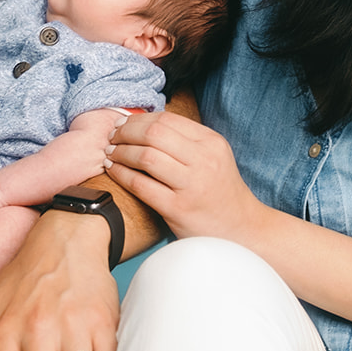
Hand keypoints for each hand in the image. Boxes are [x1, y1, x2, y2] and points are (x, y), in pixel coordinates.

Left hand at [105, 111, 264, 239]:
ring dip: (120, 152)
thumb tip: (145, 123)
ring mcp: (191, 185)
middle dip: (125, 132)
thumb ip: (186, 141)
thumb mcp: (213, 158)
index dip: (138, 119)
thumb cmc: (220, 193)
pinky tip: (113, 171)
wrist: (241, 230)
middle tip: (111, 137)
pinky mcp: (178, 209)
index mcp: (211, 143)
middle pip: (153, 133)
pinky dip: (121, 174)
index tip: (122, 124)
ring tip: (110, 153)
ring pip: (145, 156)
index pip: (167, 120)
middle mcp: (204, 160)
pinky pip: (141, 185)